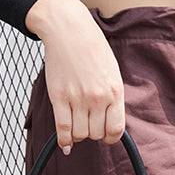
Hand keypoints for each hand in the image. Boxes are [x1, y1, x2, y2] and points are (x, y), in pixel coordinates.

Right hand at [25, 0, 124, 152]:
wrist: (69, 31)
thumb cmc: (93, 50)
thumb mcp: (112, 73)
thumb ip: (113, 98)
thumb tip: (110, 123)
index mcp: (114, 92)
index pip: (116, 129)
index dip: (110, 137)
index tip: (105, 135)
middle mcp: (97, 98)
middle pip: (96, 134)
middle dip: (93, 133)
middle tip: (89, 124)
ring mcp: (77, 98)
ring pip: (80, 134)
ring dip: (79, 135)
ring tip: (77, 125)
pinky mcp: (59, 97)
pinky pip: (63, 128)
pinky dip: (64, 140)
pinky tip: (65, 144)